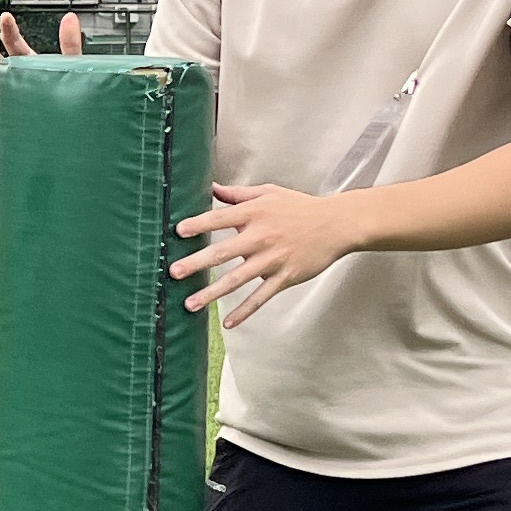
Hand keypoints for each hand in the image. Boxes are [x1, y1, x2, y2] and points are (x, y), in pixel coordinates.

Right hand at [0, 8, 83, 124]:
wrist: (74, 132)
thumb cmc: (72, 100)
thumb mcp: (71, 69)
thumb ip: (70, 44)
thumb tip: (69, 17)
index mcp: (28, 68)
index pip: (13, 46)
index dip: (8, 31)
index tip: (5, 17)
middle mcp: (14, 84)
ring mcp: (8, 104)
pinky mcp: (7, 125)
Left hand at [170, 181, 360, 326]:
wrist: (336, 224)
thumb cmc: (298, 207)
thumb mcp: (268, 193)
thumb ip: (238, 194)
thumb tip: (210, 187)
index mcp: (254, 213)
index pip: (220, 218)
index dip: (199, 224)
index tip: (178, 232)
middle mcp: (261, 236)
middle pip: (224, 252)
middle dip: (197, 262)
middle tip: (174, 272)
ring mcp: (273, 259)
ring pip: (238, 279)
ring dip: (212, 293)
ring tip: (189, 304)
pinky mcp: (285, 277)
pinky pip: (261, 297)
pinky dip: (245, 311)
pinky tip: (228, 323)